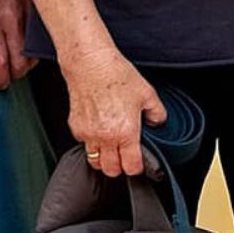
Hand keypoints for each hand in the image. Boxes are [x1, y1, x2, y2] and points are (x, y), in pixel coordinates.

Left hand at [0, 0, 33, 89]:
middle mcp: (11, 18)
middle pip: (21, 64)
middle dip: (15, 73)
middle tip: (9, 72)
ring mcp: (30, 15)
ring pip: (35, 53)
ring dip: (27, 60)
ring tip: (19, 56)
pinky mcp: (42, 9)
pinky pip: (43, 36)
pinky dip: (38, 43)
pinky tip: (31, 41)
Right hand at [61, 45, 166, 177]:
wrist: (90, 61)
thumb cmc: (115, 74)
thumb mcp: (147, 92)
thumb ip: (157, 113)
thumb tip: (157, 123)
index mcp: (125, 132)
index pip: (131, 167)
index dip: (137, 167)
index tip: (138, 161)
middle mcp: (105, 137)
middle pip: (111, 170)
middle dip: (119, 166)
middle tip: (124, 155)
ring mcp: (88, 133)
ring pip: (95, 162)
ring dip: (103, 158)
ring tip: (110, 145)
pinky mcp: (75, 126)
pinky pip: (83, 144)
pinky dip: (90, 142)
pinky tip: (98, 129)